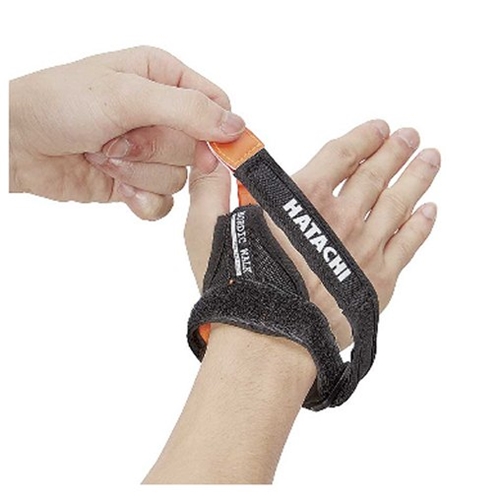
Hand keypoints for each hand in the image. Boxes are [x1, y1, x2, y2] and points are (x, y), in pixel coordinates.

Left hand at [9, 46, 244, 219]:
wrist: (18, 144)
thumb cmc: (60, 103)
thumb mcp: (128, 95)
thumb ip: (188, 110)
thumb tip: (236, 126)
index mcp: (165, 78)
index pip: (216, 107)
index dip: (216, 131)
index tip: (204, 147)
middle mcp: (162, 114)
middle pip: (198, 148)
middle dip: (157, 149)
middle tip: (121, 138)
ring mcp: (151, 151)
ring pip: (179, 178)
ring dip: (140, 172)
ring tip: (106, 154)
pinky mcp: (139, 181)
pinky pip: (163, 203)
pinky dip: (140, 198)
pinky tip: (115, 183)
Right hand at [185, 120, 438, 347]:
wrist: (267, 339)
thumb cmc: (238, 287)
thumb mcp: (207, 230)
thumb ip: (210, 187)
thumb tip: (210, 152)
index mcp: (302, 201)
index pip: (342, 155)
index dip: (363, 136)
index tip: (379, 126)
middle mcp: (340, 219)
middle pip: (375, 174)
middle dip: (395, 151)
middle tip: (410, 136)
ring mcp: (364, 249)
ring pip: (398, 203)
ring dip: (417, 177)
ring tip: (431, 159)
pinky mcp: (378, 281)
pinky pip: (408, 245)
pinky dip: (421, 225)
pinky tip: (430, 209)